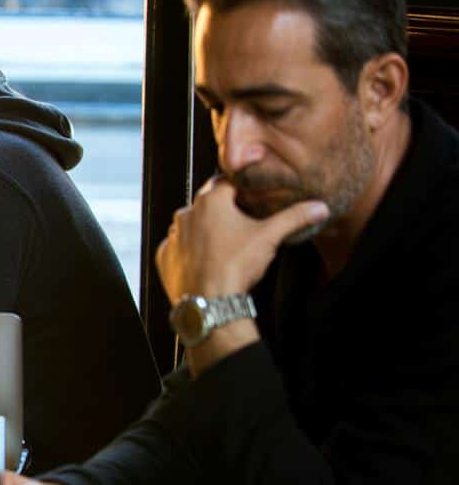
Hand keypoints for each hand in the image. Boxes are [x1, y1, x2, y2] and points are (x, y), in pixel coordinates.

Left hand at [155, 176, 328, 300]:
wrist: (210, 303)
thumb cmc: (237, 266)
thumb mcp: (270, 237)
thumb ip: (294, 218)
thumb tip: (320, 207)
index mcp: (210, 201)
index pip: (226, 182)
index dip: (241, 188)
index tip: (251, 197)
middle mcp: (186, 213)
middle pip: (208, 203)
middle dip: (224, 209)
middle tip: (242, 223)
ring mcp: (173, 236)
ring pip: (191, 224)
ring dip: (204, 229)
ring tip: (224, 245)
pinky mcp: (164, 256)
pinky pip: (178, 247)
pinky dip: (189, 251)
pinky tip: (205, 260)